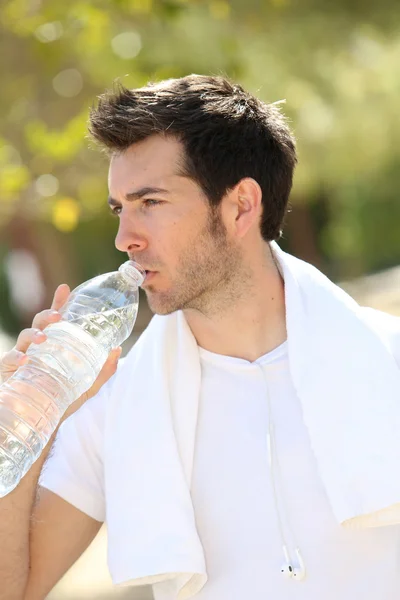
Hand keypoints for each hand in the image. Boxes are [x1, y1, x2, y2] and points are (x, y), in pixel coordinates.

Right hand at [0, 284, 121, 407]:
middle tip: (59, 317)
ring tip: (43, 339)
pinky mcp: (10, 371)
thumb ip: (103, 369)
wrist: (44, 423)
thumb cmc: (63, 399)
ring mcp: (22, 356)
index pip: (56, 320)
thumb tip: (117, 349)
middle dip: (48, 315)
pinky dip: (16, 357)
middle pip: (40, 323)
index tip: (65, 288)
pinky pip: (10, 359)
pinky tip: (25, 359)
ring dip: (33, 334)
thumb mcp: (88, 385)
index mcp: (55, 344)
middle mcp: (38, 347)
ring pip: (24, 336)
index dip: (59, 302)